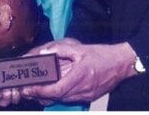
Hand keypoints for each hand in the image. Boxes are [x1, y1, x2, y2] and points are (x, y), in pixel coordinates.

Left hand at [20, 38, 137, 104]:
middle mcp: (83, 89)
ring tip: (36, 90)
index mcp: (80, 75)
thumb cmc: (103, 55)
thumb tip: (45, 52)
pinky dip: (60, 95)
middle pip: (57, 97)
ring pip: (63, 99)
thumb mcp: (80, 49)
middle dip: (40, 95)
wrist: (121, 64)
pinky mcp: (89, 97)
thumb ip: (61, 50)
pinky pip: (70, 99)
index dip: (41, 91)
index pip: (56, 89)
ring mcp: (86, 95)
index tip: (30, 88)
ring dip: (49, 96)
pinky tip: (53, 89)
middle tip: (27, 89)